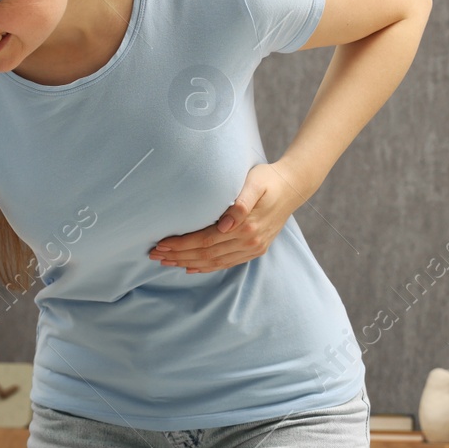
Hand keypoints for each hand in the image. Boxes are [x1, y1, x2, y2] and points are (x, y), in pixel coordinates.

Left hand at [148, 161, 309, 272]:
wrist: (293, 187)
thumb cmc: (268, 179)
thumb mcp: (255, 182)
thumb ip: (241, 202)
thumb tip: (225, 224)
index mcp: (246, 226)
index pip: (205, 240)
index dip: (181, 244)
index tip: (161, 243)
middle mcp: (249, 242)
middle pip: (206, 254)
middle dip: (178, 255)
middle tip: (155, 255)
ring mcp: (253, 248)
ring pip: (214, 262)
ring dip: (188, 263)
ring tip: (166, 262)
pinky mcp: (256, 250)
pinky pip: (227, 264)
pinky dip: (207, 267)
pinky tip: (191, 267)